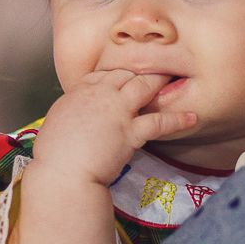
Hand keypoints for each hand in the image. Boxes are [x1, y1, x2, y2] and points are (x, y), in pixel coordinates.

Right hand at [31, 70, 196, 186]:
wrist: (61, 173)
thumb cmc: (53, 156)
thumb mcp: (55, 124)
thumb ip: (71, 115)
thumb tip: (76, 119)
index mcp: (78, 93)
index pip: (103, 74)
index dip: (117, 75)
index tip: (125, 78)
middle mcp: (99, 95)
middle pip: (125, 73)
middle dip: (141, 71)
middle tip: (155, 69)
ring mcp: (117, 110)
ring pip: (144, 86)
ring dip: (160, 80)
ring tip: (175, 76)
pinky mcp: (130, 131)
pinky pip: (159, 121)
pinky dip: (177, 119)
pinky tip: (191, 117)